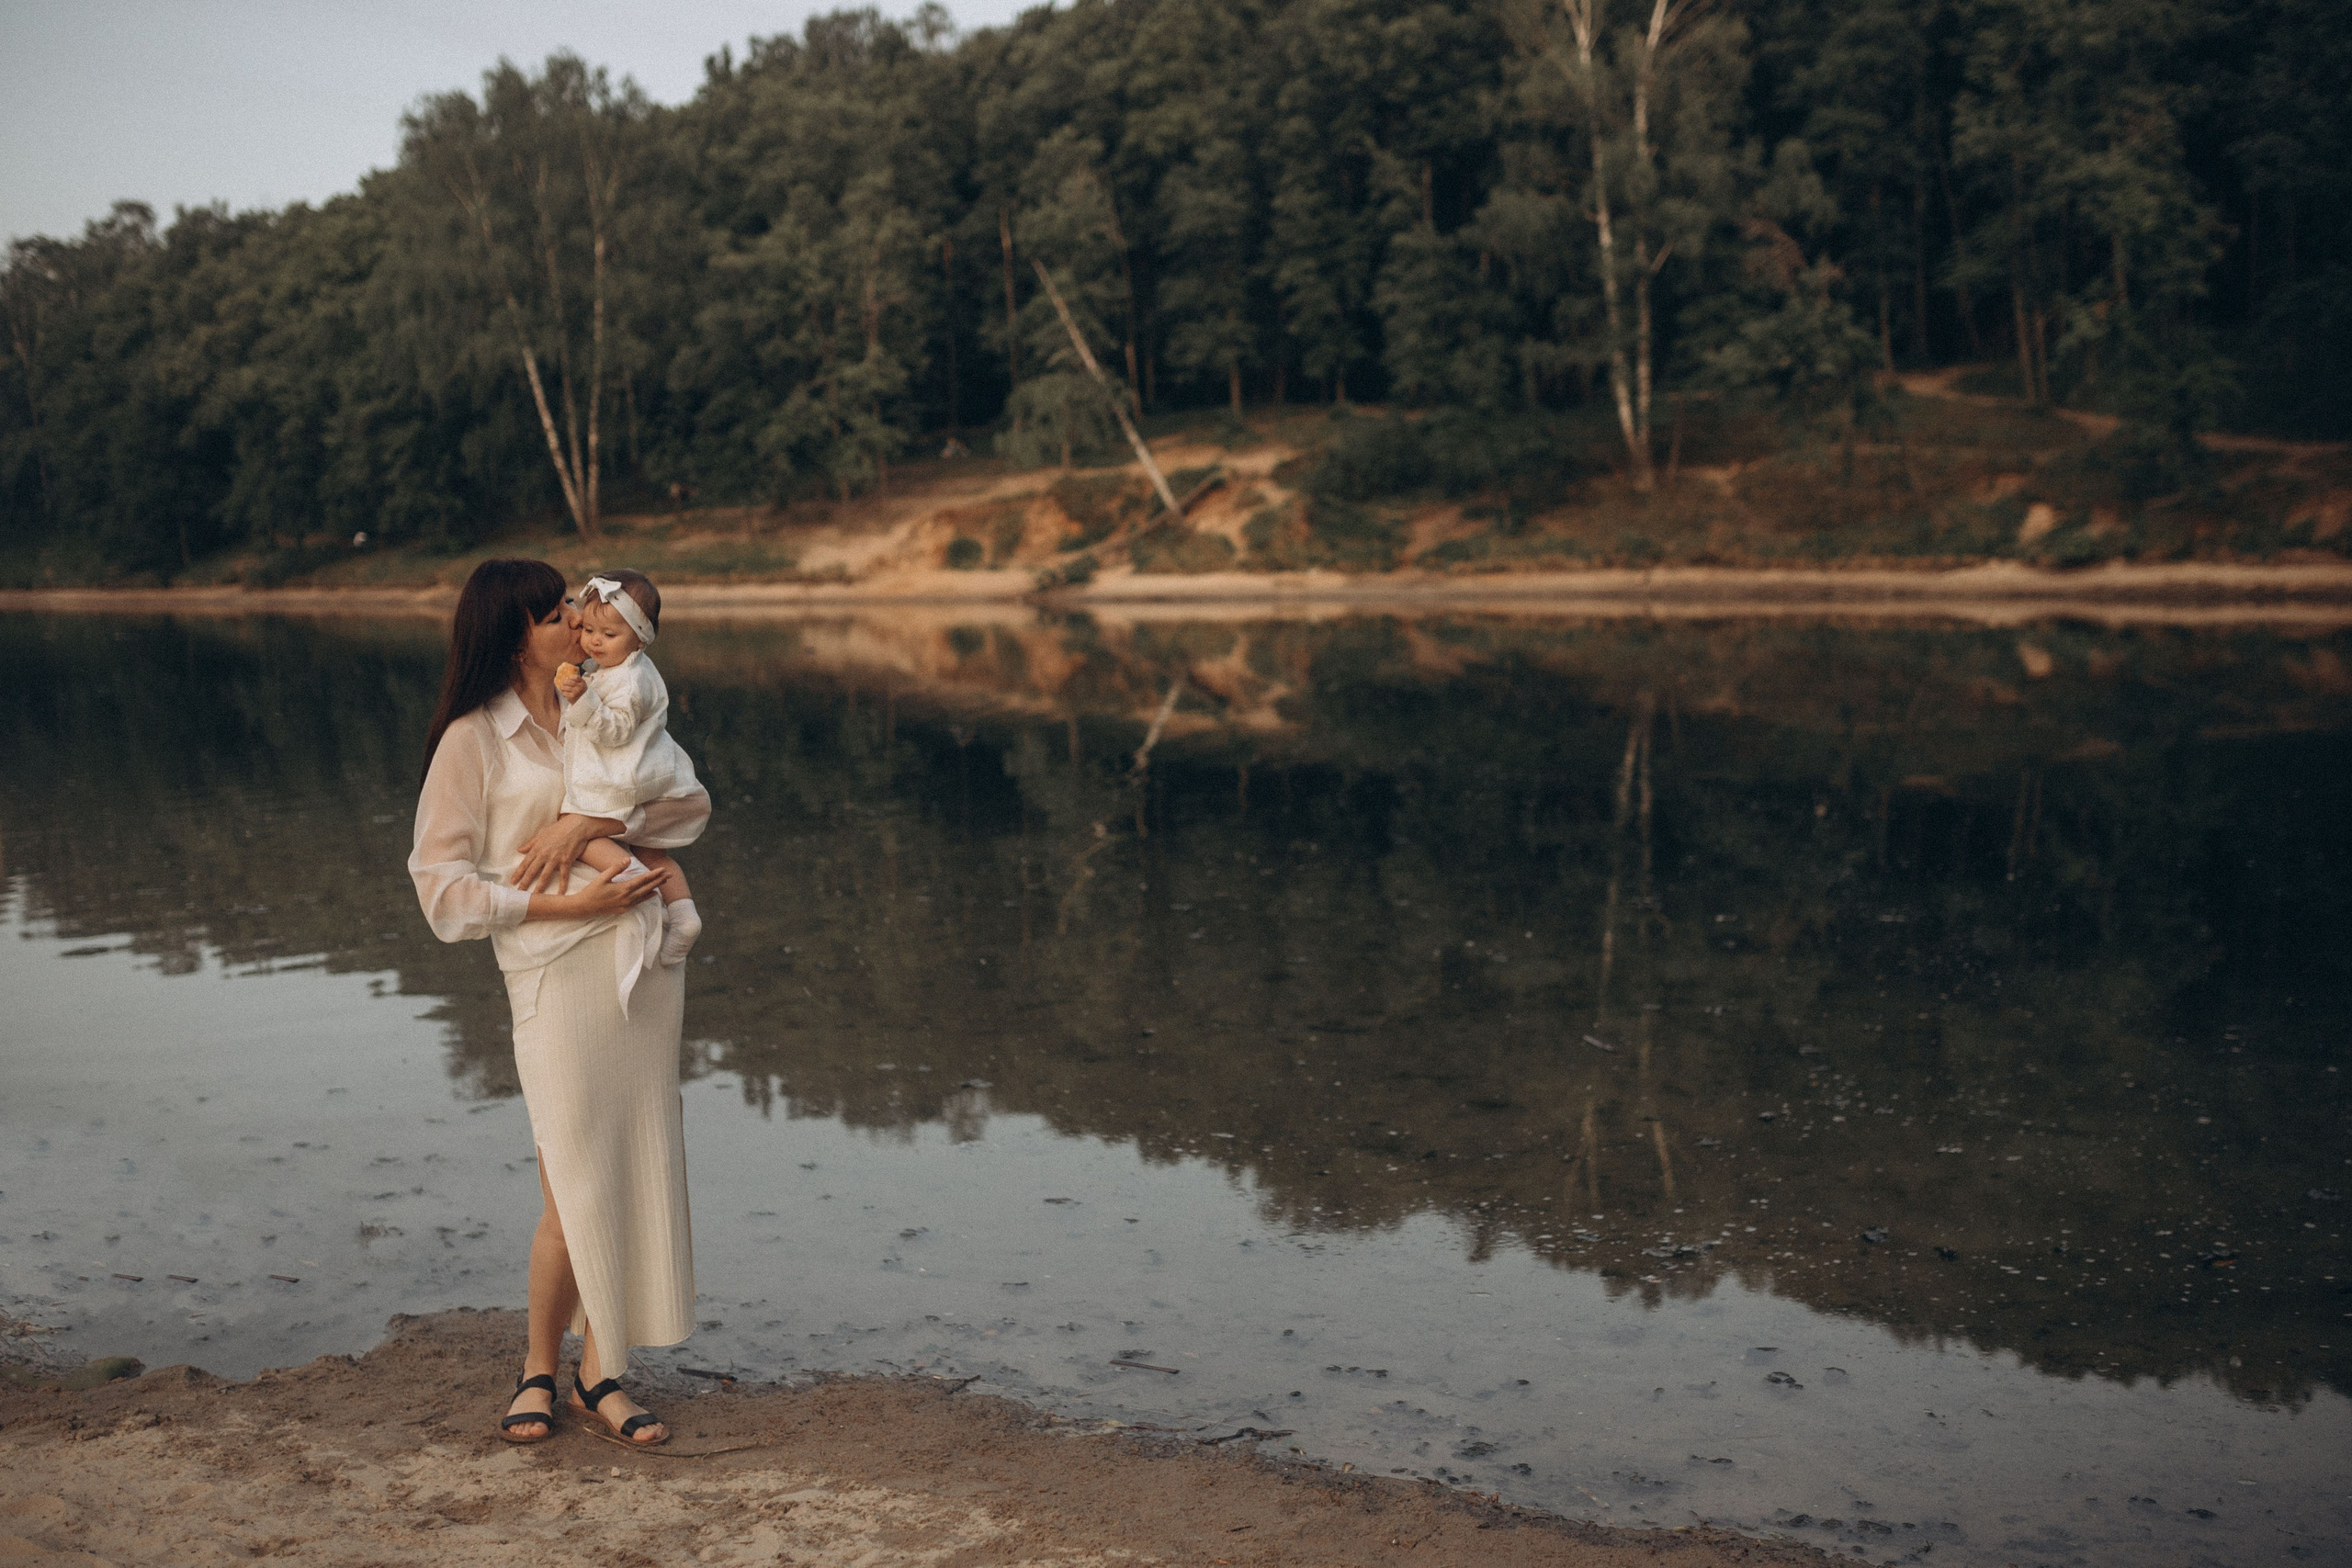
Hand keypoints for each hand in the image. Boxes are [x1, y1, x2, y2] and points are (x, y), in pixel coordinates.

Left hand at [511, 813, 618, 892]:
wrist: (576, 826)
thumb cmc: (559, 828)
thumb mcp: (542, 834)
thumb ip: (530, 844)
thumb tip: (519, 850)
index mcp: (537, 848)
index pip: (525, 863)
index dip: (518, 873)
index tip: (512, 882)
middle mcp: (544, 855)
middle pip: (532, 871)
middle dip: (525, 883)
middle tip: (519, 893)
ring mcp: (555, 859)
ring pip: (545, 876)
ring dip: (540, 887)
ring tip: (535, 896)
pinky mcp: (567, 861)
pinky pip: (563, 875)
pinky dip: (562, 885)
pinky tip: (560, 894)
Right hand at [552, 859, 672, 919]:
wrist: (583, 908)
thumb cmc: (592, 891)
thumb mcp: (602, 877)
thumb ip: (616, 868)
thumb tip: (628, 859)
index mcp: (623, 889)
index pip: (643, 880)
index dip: (654, 874)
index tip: (663, 869)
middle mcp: (627, 898)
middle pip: (647, 888)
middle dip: (659, 881)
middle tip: (670, 874)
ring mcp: (626, 905)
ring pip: (644, 895)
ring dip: (655, 888)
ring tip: (664, 882)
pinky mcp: (623, 910)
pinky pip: (639, 902)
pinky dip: (647, 897)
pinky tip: (653, 894)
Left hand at [555, 671, 586, 701]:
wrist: (584, 703)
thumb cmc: (582, 691)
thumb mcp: (582, 684)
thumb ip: (578, 679)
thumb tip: (569, 672)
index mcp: (582, 683)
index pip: (575, 677)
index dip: (570, 677)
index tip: (569, 678)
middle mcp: (579, 687)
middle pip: (567, 682)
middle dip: (564, 682)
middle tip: (564, 683)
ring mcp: (575, 692)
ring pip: (564, 687)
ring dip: (563, 688)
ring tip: (564, 689)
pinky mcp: (571, 697)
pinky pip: (564, 693)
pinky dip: (564, 693)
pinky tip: (566, 694)